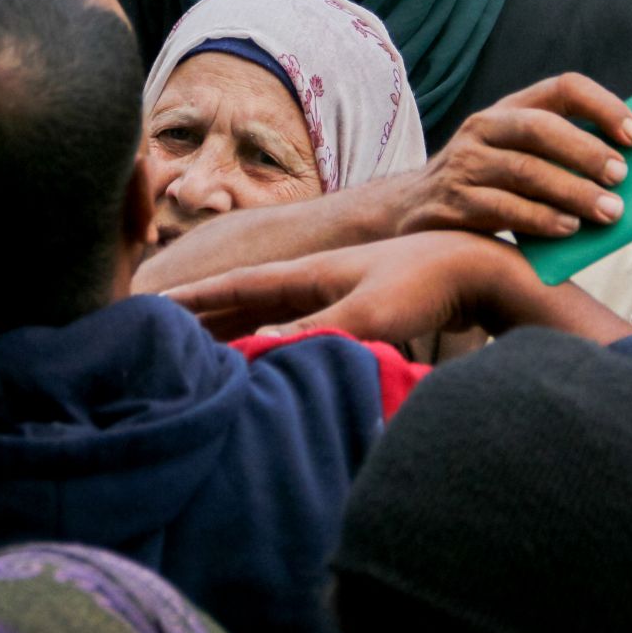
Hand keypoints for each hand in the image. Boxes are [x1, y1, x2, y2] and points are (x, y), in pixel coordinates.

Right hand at [165, 233, 525, 342]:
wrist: (482, 272)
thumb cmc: (426, 284)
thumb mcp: (369, 312)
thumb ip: (316, 332)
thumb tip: (257, 349)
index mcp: (310, 275)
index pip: (237, 286)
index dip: (194, 297)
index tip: (149, 302)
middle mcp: (317, 282)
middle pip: (245, 301)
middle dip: (203, 315)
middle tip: (157, 331)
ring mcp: (336, 297)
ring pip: (270, 316)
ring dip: (235, 330)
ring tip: (199, 350)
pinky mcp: (359, 315)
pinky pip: (297, 331)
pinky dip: (272, 343)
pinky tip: (268, 360)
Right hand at [397, 72, 631, 239]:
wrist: (409, 213)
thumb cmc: (486, 189)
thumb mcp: (517, 160)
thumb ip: (562, 163)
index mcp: (509, 109)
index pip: (563, 88)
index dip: (604, 107)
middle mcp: (483, 128)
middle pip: (540, 128)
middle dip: (586, 151)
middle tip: (622, 177)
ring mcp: (464, 164)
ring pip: (524, 171)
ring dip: (572, 192)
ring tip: (609, 212)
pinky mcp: (451, 203)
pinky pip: (502, 208)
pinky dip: (540, 219)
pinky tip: (569, 230)